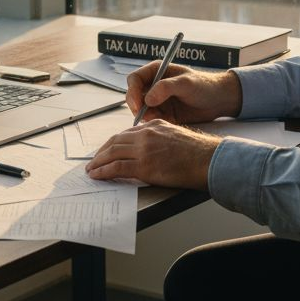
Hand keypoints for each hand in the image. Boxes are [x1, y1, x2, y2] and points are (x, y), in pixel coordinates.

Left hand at [85, 119, 220, 189]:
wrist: (207, 159)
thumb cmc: (198, 153)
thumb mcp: (175, 135)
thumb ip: (159, 138)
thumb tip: (150, 150)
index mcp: (154, 126)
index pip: (126, 133)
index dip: (113, 143)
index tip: (106, 150)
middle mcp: (146, 134)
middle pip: (115, 141)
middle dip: (102, 152)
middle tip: (94, 160)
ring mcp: (143, 149)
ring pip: (112, 153)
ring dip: (98, 162)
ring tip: (92, 169)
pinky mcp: (143, 165)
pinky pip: (116, 167)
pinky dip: (103, 171)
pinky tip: (97, 175)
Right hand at [126, 61, 242, 124]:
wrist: (219, 101)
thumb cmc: (204, 85)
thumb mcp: (186, 83)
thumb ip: (166, 88)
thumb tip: (147, 99)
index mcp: (156, 71)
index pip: (134, 79)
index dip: (132, 91)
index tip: (138, 105)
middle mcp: (154, 85)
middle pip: (134, 96)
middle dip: (136, 107)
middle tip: (144, 117)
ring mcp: (158, 100)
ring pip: (141, 110)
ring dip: (145, 116)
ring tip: (160, 118)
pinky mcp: (163, 113)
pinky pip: (151, 119)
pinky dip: (154, 123)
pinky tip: (166, 122)